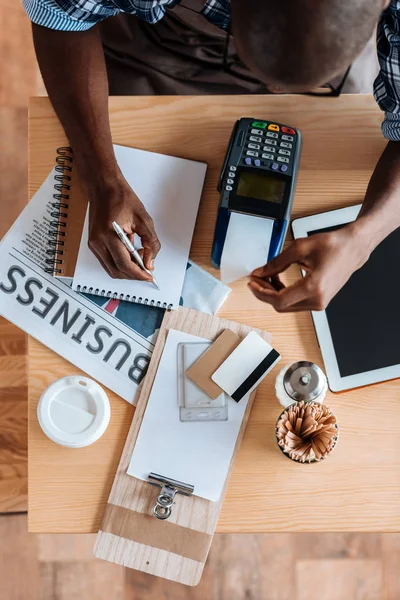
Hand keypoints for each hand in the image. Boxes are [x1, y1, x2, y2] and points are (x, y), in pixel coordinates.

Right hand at [87, 176, 159, 279]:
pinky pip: (107, 261)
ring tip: (141, 260)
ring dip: (126, 269)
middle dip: (133, 274)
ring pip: (111, 268)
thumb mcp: (143, 219)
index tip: (149, 277)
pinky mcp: (94, 244)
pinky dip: (120, 262)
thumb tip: (150, 263)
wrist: (103, 187)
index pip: (124, 264)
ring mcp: (93, 244)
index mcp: (109, 234)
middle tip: (147, 271)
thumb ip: (150, 242)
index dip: (138, 274)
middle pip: (116, 271)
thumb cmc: (121, 198)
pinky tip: (131, 254)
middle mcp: (97, 242)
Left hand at [248, 224, 369, 311]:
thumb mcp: (300, 248)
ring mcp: (319, 303)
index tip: (252, 282)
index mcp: (314, 287)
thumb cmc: (332, 245)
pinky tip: (277, 280)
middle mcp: (318, 300)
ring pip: (286, 306)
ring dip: (272, 293)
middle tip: (256, 277)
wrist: (352, 249)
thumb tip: (259, 272)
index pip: (279, 300)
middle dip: (264, 292)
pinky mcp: (319, 302)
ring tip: (266, 276)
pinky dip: (282, 293)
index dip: (261, 293)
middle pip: (281, 306)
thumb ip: (276, 262)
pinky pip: (294, 302)